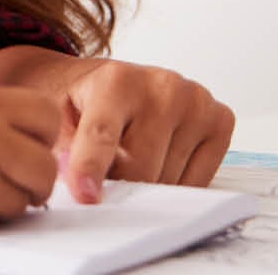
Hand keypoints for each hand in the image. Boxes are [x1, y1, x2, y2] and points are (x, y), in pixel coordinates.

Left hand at [52, 57, 234, 202]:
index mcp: (115, 80)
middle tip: (105, 172)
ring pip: (169, 179)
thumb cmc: (83, 103)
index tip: (86, 196)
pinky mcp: (220, 120)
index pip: (102, 134)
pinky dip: (176, 182)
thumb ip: (64, 152)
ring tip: (132, 156)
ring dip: (147, 183)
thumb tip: (82, 189)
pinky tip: (159, 158)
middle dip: (118, 184)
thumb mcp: (57, 120)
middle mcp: (162, 86)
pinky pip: (198, 180)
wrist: (109, 81)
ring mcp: (196, 102)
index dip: (91, 169)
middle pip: (139, 168)